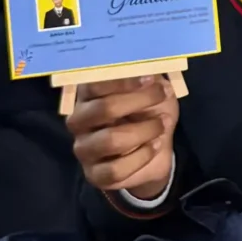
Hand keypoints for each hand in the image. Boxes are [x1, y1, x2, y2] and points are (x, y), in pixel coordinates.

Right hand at [69, 75, 178, 197]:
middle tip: (162, 96)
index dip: (123, 80)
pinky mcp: (95, 174)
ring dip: (144, 130)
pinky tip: (155, 146)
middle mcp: (79, 120)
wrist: (156, 149)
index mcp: (88, 95)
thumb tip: (149, 65)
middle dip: (138, 101)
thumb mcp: (152, 89)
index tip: (149, 79)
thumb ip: (148, 75)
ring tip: (162, 125)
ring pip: (111, 140)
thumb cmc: (149, 112)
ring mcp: (84, 149)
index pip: (95, 83)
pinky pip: (116, 169)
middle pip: (103, 109)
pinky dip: (142, 156)